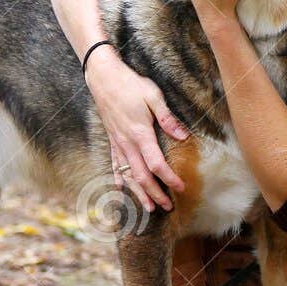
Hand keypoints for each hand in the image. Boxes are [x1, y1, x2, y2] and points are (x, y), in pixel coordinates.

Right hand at [84, 51, 188, 212]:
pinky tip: (123, 188)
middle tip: (167, 206)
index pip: (156, 164)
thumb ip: (167, 118)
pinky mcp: (112, 140)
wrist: (103, 78)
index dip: (169, 178)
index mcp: (140, 133)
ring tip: (148, 207)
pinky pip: (115, 164)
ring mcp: (117, 143)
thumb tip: (183, 136)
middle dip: (155, 194)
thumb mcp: (153, 96)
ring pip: (128, 175)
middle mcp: (127, 143)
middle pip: (142, 176)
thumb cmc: (130, 84)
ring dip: (139, 192)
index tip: (181, 187)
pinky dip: (120, 178)